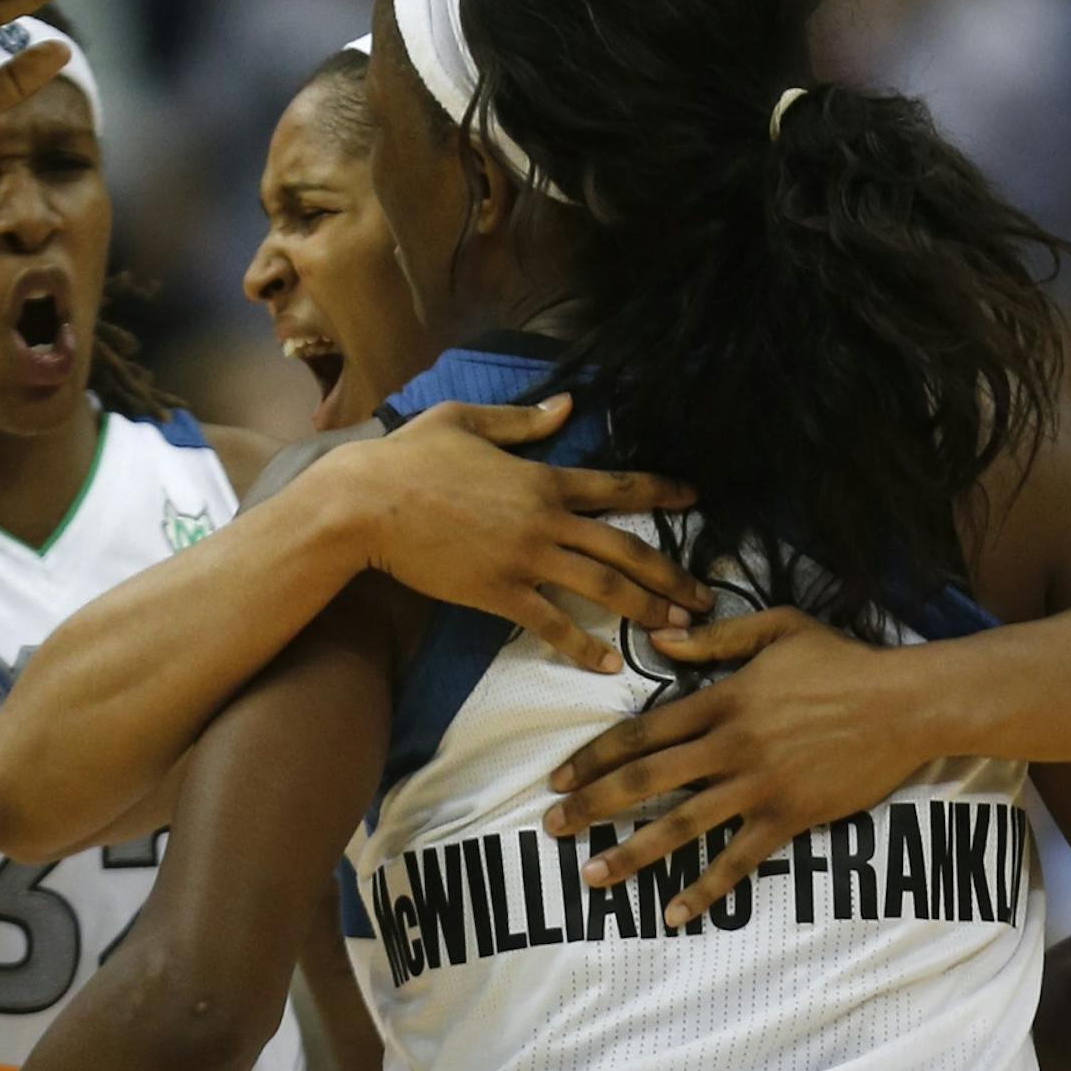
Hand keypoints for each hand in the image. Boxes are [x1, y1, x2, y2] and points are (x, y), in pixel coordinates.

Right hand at [329, 395, 710, 672]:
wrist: (366, 504)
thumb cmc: (410, 457)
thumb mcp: (467, 420)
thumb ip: (523, 418)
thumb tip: (568, 404)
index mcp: (542, 477)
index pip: (616, 486)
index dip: (662, 492)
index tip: (695, 501)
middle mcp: (546, 520)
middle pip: (625, 548)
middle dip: (671, 573)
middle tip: (703, 597)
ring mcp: (525, 560)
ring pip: (601, 588)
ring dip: (644, 609)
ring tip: (675, 627)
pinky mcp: (498, 594)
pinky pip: (550, 625)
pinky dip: (583, 648)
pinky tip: (610, 665)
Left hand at [544, 607, 930, 923]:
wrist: (906, 704)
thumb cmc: (843, 661)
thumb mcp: (777, 628)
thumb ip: (715, 638)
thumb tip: (658, 639)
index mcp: (722, 701)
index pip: (641, 732)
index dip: (595, 756)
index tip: (560, 778)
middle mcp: (730, 747)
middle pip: (646, 780)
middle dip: (593, 806)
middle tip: (552, 828)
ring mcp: (758, 786)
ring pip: (681, 824)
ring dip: (632, 853)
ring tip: (592, 876)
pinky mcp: (789, 818)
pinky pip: (738, 860)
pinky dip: (705, 889)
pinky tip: (673, 913)